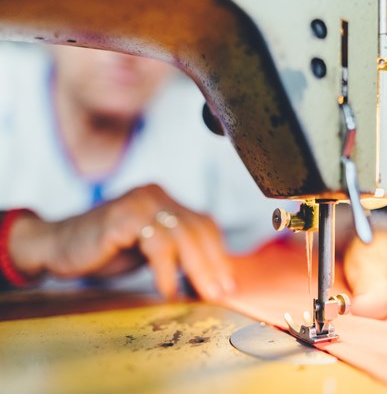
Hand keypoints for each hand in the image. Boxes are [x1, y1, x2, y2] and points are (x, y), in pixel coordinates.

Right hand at [9, 184, 234, 299]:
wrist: (56, 245)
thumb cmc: (104, 250)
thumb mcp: (148, 248)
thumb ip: (176, 252)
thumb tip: (212, 274)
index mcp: (164, 199)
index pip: (204, 223)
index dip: (219, 253)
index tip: (227, 281)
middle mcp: (155, 195)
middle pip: (197, 228)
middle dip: (214, 263)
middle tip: (221, 291)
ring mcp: (139, 202)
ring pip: (182, 235)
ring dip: (196, 269)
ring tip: (201, 294)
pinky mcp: (123, 217)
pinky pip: (157, 244)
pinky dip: (167, 270)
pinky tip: (169, 290)